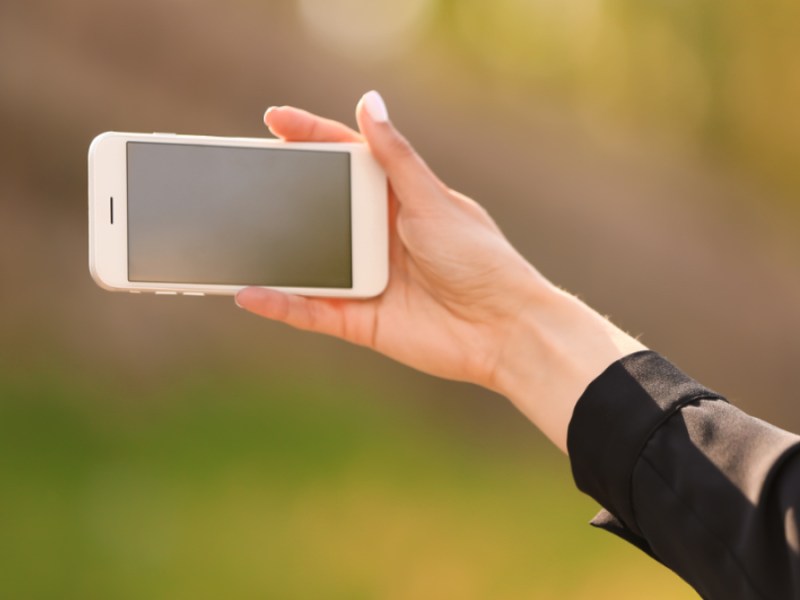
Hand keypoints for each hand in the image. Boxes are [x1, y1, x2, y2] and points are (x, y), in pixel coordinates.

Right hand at [237, 91, 545, 386]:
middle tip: (241, 174)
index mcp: (398, 200)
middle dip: (279, 192)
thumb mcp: (432, 200)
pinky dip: (282, 304)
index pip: (347, 160)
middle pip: (318, 208)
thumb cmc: (479, 259)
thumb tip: (368, 101)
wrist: (504, 329)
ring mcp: (366, 278)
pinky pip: (312, 310)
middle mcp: (377, 236)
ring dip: (271, 252)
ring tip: (230, 236)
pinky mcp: (360, 320)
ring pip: (307, 261)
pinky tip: (251, 293)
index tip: (274, 120)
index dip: (311, 137)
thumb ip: (395, 158)